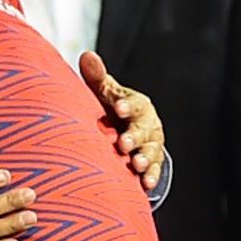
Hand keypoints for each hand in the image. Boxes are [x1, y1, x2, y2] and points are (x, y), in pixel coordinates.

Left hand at [78, 51, 165, 190]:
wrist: (131, 131)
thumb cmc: (113, 109)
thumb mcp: (105, 93)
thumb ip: (97, 77)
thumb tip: (86, 55)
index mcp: (137, 105)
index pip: (134, 103)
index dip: (127, 105)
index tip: (119, 108)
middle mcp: (148, 124)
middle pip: (144, 130)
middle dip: (135, 137)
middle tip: (123, 144)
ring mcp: (151, 145)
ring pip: (150, 152)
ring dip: (144, 159)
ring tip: (135, 166)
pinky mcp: (152, 164)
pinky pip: (154, 171)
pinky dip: (150, 177)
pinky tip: (145, 185)